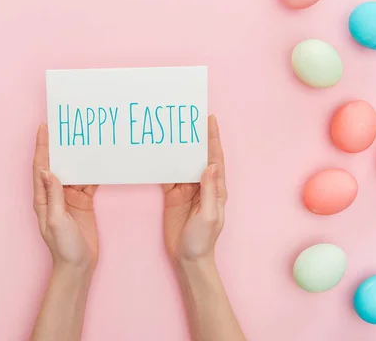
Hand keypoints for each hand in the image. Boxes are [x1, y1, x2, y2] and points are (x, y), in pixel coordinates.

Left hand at [33, 124, 98, 270]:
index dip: (41, 147)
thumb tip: (47, 171)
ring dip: (77, 157)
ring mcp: (69, 198)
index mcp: (43, 198)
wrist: (79, 265)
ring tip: (84, 139)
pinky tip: (98, 161)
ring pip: (74, 171)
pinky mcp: (83, 202)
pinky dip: (92, 172)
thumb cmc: (64, 247)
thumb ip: (54, 195)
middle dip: (59, 146)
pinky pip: (87, 182)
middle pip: (57, 164)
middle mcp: (55, 194)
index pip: (41, 167)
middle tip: (66, 127)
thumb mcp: (57, 220)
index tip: (44, 128)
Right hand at [163, 115, 226, 263]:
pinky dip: (165, 163)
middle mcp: (202, 185)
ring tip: (172, 129)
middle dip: (195, 137)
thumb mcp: (208, 216)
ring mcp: (187, 189)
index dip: (213, 138)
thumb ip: (209, 190)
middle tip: (188, 117)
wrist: (188, 259)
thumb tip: (210, 165)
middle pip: (199, 155)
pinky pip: (168, 175)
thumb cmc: (202, 240)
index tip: (209, 119)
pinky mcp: (173, 196)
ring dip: (179, 148)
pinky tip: (159, 152)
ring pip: (183, 163)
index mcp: (216, 188)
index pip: (215, 158)